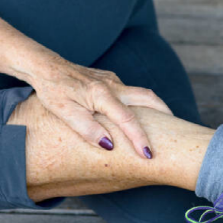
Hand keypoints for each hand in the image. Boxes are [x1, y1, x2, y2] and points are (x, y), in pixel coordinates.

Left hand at [31, 57, 171, 158]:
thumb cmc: (53, 91)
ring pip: (141, 93)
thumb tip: (110, 145)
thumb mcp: (65, 113)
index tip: (149, 155)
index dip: (140, 139)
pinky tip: (137, 115)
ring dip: (154, 108)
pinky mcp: (109, 78)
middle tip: (176, 131)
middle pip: (148, 98)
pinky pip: (131, 92)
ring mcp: (112, 79)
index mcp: (102, 94)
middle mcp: (112, 84)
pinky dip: (141, 104)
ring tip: (162, 126)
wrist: (46, 67)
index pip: (128, 119)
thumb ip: (87, 129)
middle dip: (164, 114)